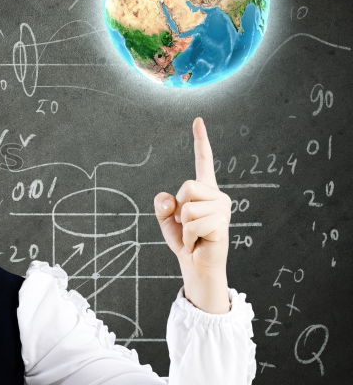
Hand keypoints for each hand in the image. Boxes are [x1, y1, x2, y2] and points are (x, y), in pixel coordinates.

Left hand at [153, 117, 231, 313]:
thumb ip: (162, 205)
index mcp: (204, 190)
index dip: (200, 140)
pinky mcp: (222, 224)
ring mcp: (222, 209)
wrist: (196, 265)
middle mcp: (217, 196)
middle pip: (187, 187)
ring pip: (188, 208)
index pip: (204, 160)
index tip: (197, 120)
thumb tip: (169, 198)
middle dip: (179, 209)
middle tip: (188, 226)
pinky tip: (198, 243)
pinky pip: (193, 224)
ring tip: (194, 236)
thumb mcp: (166, 220)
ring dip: (183, 227)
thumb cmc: (184, 241)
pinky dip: (188, 237)